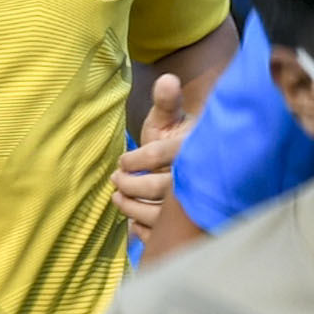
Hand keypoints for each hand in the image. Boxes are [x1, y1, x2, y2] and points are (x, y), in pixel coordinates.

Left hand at [113, 70, 200, 236]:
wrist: (199, 162)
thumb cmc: (179, 137)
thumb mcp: (171, 117)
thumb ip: (166, 100)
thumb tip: (167, 80)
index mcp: (194, 148)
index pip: (162, 155)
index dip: (138, 160)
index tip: (122, 162)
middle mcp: (197, 177)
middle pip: (160, 189)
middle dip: (132, 186)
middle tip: (115, 182)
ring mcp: (194, 203)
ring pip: (161, 214)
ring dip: (132, 209)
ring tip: (117, 199)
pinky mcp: (189, 224)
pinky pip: (166, 234)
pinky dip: (145, 230)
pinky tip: (132, 221)